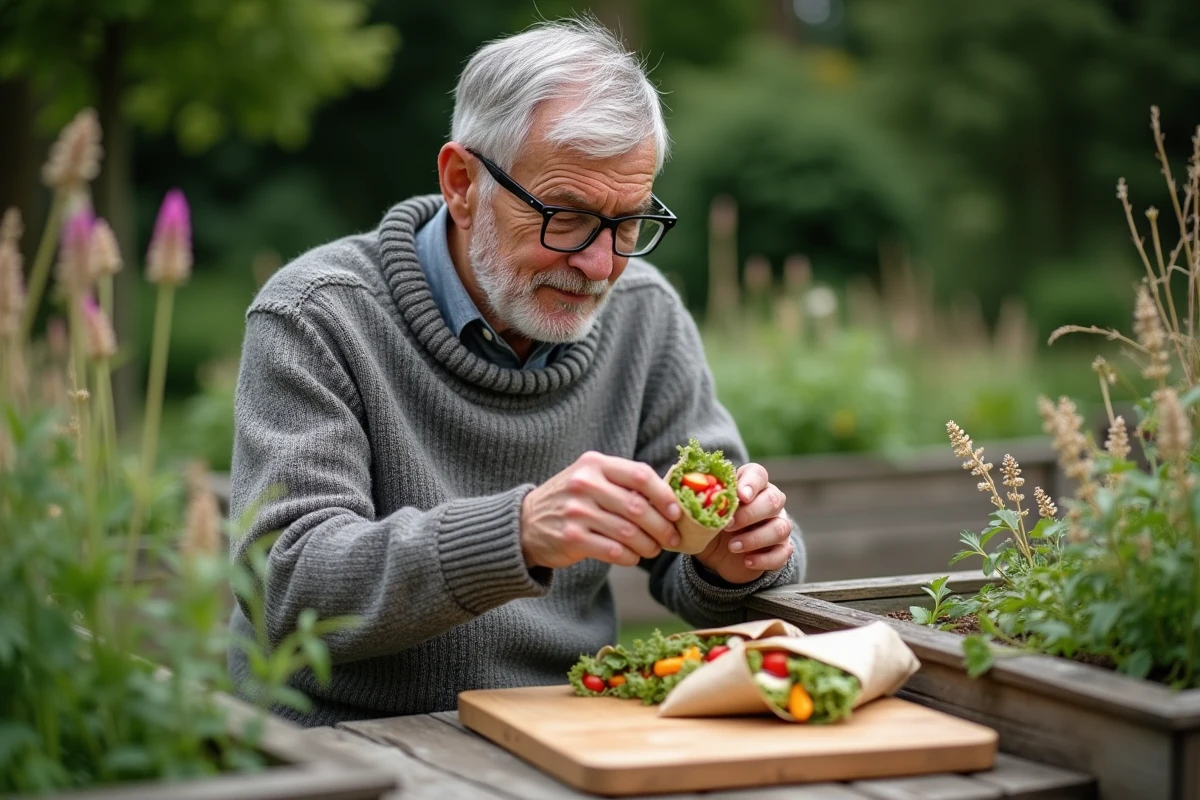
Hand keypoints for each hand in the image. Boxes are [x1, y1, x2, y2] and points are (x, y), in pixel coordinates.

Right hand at [520, 452, 682, 568]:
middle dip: (662, 527)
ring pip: (629, 532)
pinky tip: (632, 557)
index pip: (640, 475)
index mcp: (595, 464)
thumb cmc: (571, 500)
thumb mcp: (591, 479)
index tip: (677, 513)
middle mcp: (584, 484)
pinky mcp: (571, 538)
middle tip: (672, 538)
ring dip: (648, 545)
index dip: (664, 496)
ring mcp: (576, 511)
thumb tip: (670, 500)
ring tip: (653, 549)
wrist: (524, 523)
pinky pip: (613, 551)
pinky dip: (629, 557)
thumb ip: (624, 483)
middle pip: (638, 507)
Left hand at [694, 463, 792, 583]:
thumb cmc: (709, 524)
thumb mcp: (698, 511)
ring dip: (756, 538)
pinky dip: (765, 559)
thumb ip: (693, 497)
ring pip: (781, 527)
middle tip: (727, 525)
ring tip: (732, 546)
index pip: (758, 474)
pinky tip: (746, 561)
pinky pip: (783, 553)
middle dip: (750, 513)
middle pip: (774, 499)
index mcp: (750, 485)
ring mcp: (778, 525)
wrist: (717, 555)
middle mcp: (769, 502)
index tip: (740, 496)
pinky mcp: (780, 549)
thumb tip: (676, 485)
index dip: (751, 483)